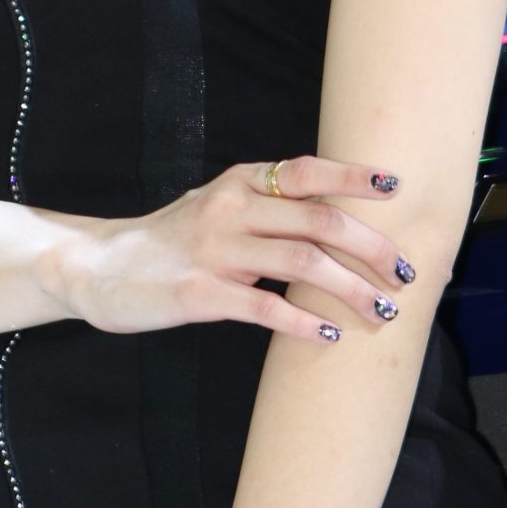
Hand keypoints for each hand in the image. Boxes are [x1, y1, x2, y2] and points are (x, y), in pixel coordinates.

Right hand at [64, 154, 414, 342]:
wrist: (100, 267)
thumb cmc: (170, 240)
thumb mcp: (216, 206)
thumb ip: (265, 207)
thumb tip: (334, 220)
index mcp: (240, 182)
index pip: (307, 172)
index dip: (353, 178)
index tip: (395, 186)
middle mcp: (232, 208)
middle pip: (319, 220)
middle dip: (371, 246)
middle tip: (406, 274)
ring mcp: (216, 250)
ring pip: (302, 263)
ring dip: (351, 289)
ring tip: (381, 310)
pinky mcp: (200, 294)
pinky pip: (264, 308)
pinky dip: (303, 322)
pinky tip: (328, 335)